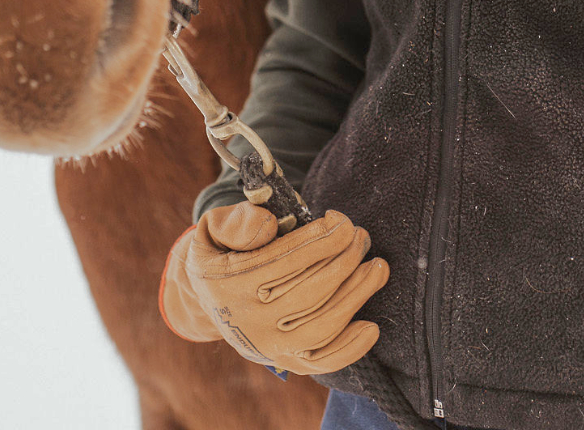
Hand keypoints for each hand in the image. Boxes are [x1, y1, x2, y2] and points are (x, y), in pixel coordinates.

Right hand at [159, 200, 388, 373]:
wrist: (205, 300)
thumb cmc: (221, 251)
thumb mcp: (213, 229)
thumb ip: (235, 223)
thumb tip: (268, 226)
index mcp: (230, 284)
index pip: (286, 261)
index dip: (320, 241)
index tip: (342, 222)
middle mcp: (250, 323)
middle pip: (311, 291)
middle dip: (344, 260)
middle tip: (361, 236)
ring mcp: (270, 347)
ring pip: (322, 325)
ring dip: (356, 295)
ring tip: (378, 268)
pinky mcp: (286, 362)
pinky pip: (322, 361)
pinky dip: (349, 348)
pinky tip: (371, 327)